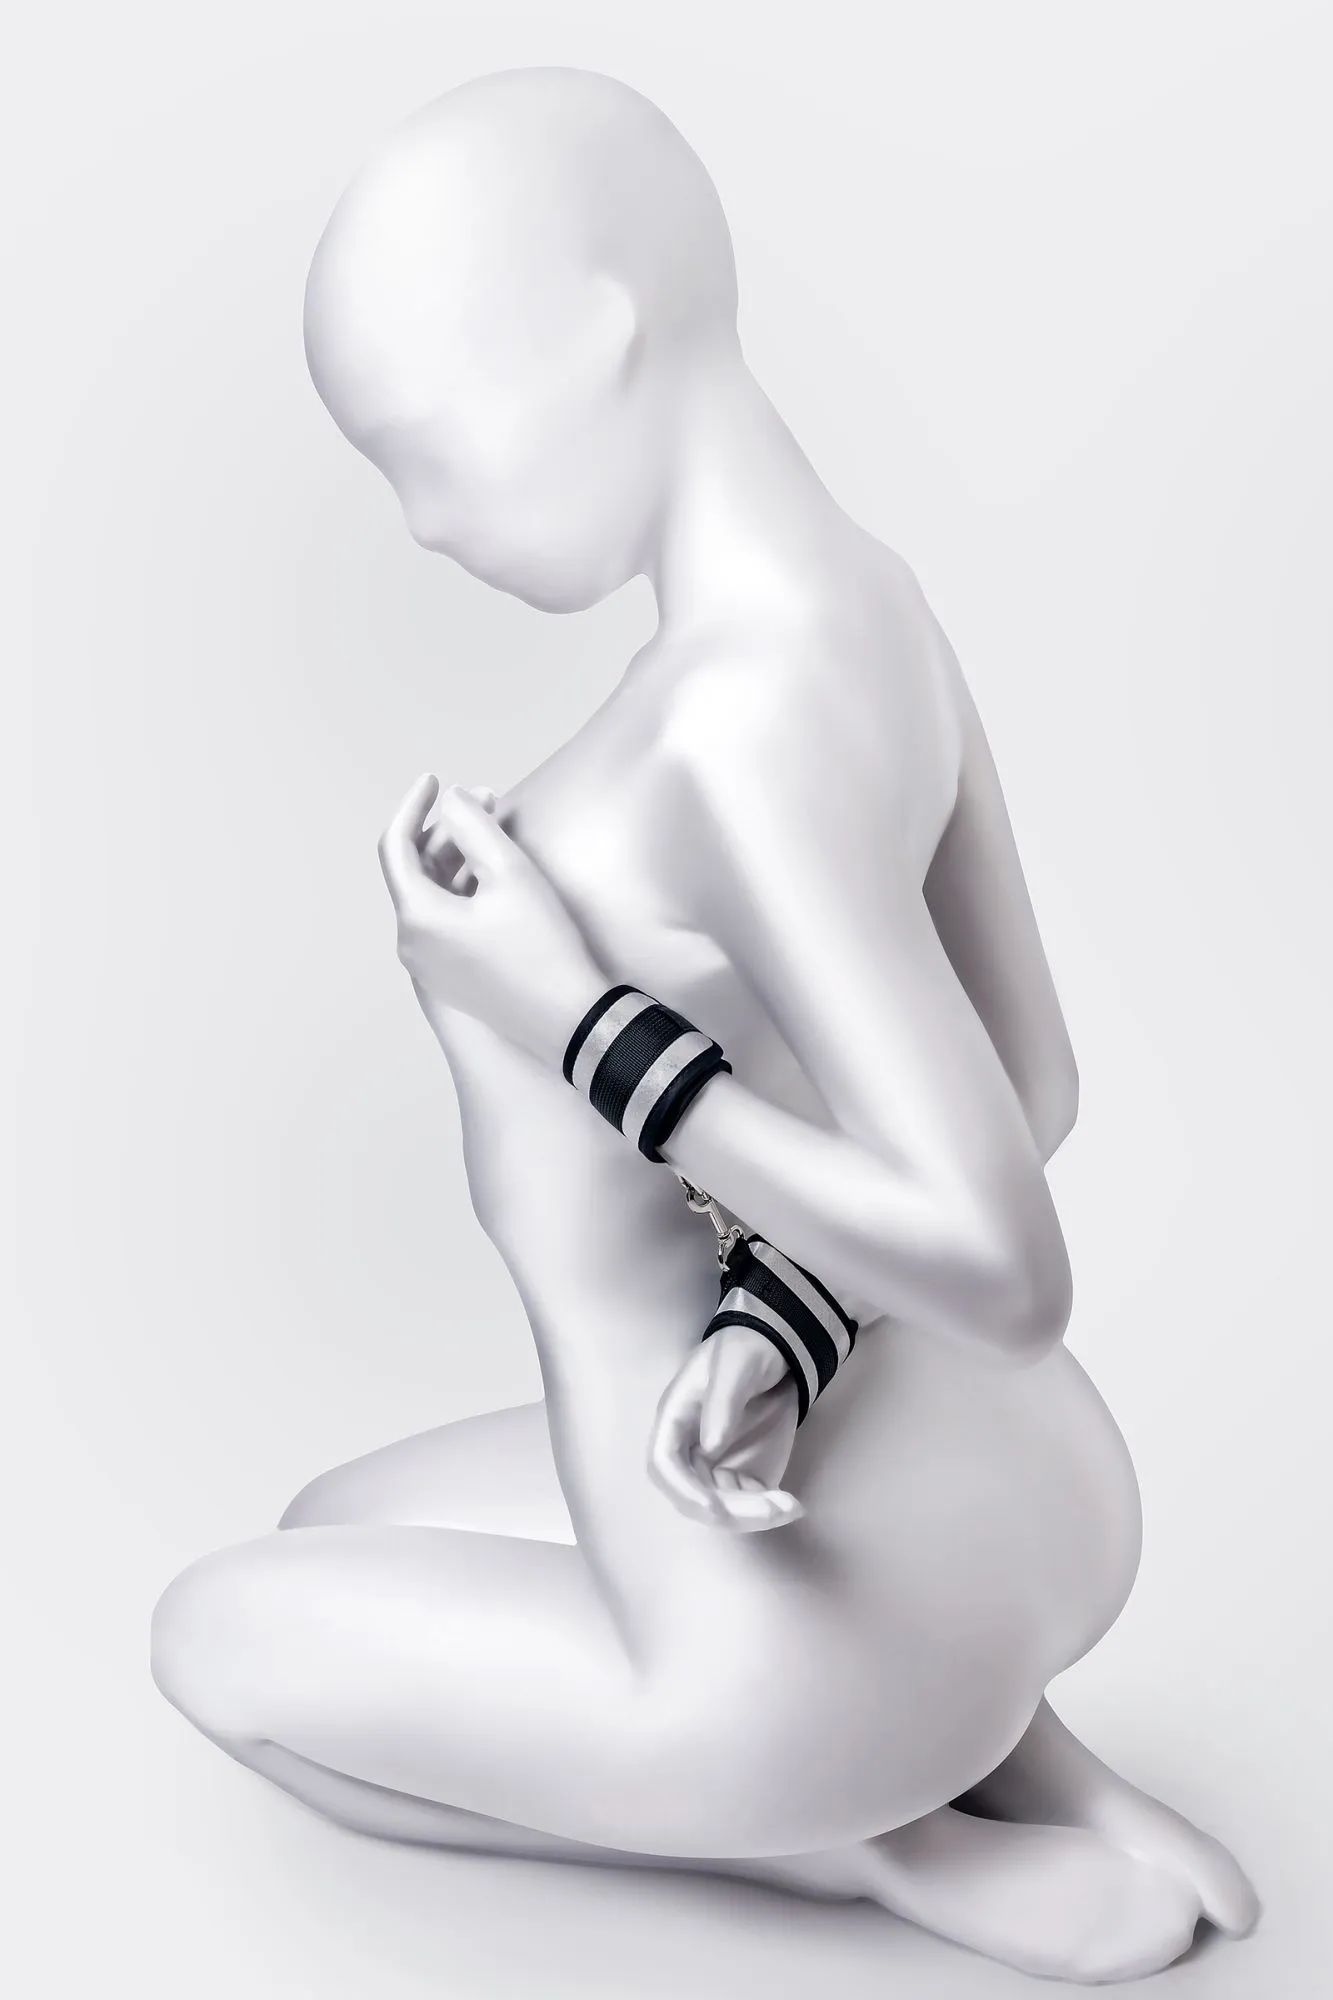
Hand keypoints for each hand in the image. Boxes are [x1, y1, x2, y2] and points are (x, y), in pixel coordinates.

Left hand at [378, 774, 604, 1066]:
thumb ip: (473, 826)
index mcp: (418, 919)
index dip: (412, 806)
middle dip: (447, 829)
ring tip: (497, 830)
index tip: (434, 778)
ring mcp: (431, 965)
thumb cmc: (544, 948)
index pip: (396, 848)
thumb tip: (450, 801)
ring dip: (458, 858)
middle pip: (416, 871)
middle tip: (486, 799)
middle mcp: (413, 945)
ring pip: (433, 895)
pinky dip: (463, 889)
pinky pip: (445, 921)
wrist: (571, 1020)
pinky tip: (495, 873)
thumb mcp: (511, 873)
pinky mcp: (454, 977)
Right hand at [648, 1323, 803, 1532]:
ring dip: (751, 1514)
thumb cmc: (746, 1349)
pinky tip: (790, 1504)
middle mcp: (690, 1447)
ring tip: (790, 1507)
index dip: (682, 1489)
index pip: (663, 1462)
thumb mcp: (735, 1365)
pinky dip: (766, 1508)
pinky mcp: (740, 1469)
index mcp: (676, 1417)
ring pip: (721, 1505)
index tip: (713, 1507)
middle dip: (729, 1510)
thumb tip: (710, 1447)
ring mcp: (715, 1462)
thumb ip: (723, 1402)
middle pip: (693, 1493)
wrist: (775, 1348)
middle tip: (772, 1509)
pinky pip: (746, 1501)